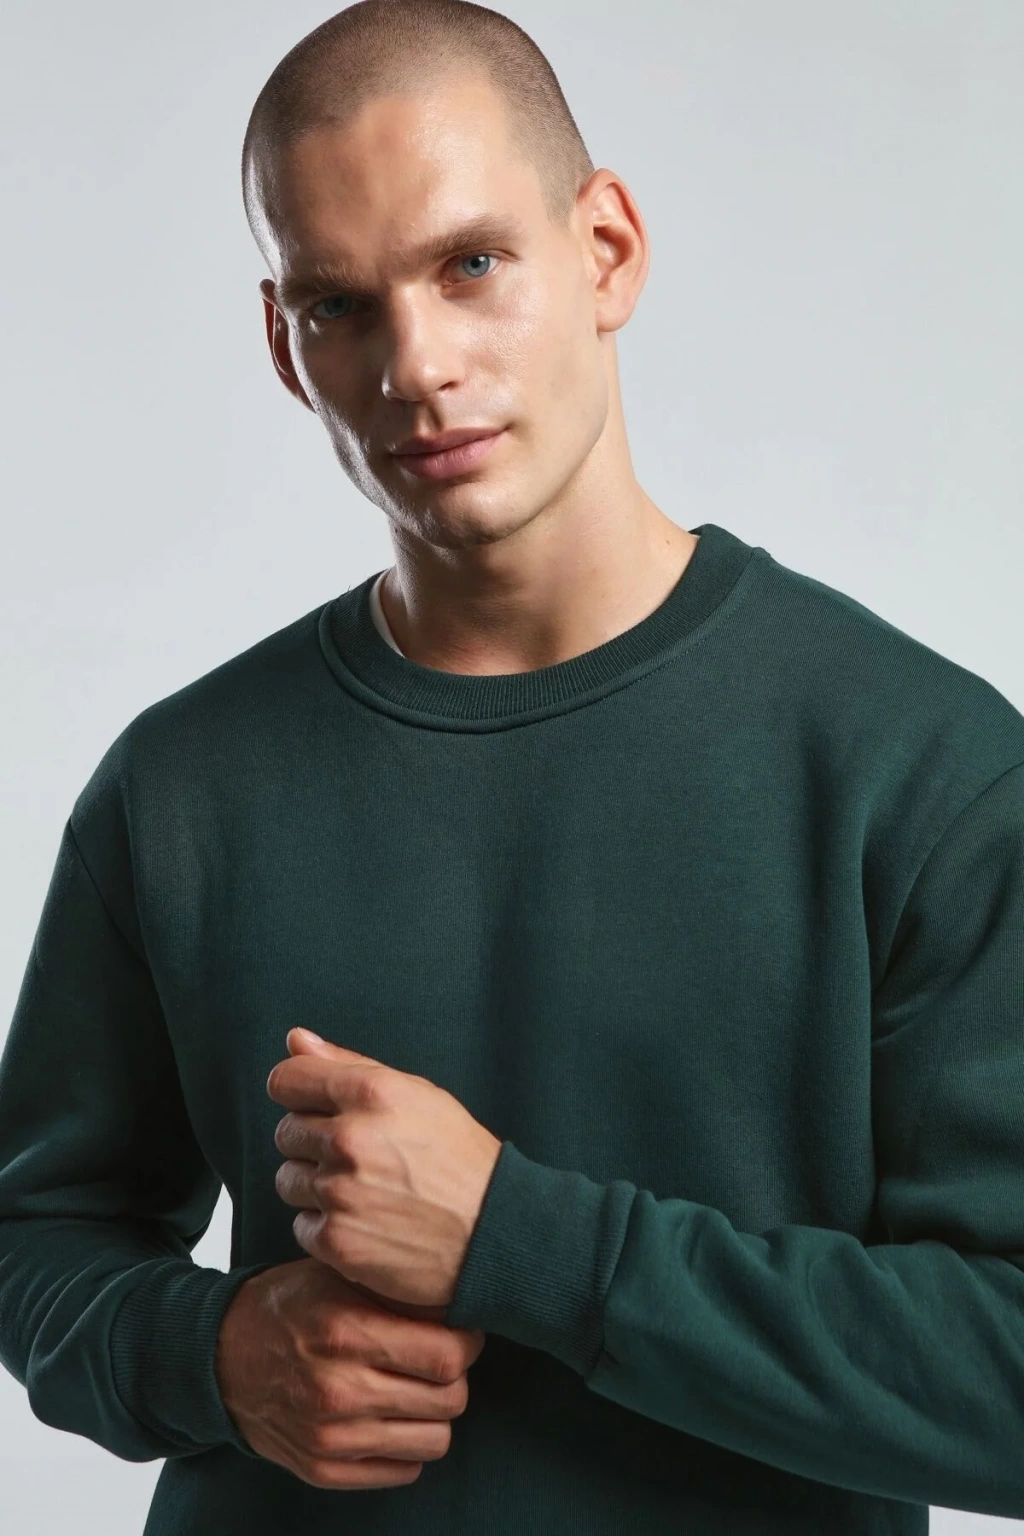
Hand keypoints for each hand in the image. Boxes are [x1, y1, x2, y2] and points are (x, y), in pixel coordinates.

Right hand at [214, 1257, 485, 1489]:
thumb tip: (459, 1301)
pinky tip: (390, 1415)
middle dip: (456, 1377)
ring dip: (435, 1414)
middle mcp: (339, 1390)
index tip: (463, 1333)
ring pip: (434, 1441)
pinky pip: (402, 1470)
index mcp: (346, 1332)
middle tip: (440, 1360)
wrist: (221, 1356)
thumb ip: (394, 1290)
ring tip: (417, 1388)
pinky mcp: (322, 1469)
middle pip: (449, 1400)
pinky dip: (406, 1444)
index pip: (446, 1355)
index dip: (467, 1342)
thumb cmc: (289, 1306)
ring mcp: (331, 1437)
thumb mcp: (337, 1276)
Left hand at [268, 1029, 502, 1311]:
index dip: (298, 1093)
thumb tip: (295, 1040)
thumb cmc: (459, 1159)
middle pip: (286, 1132)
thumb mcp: (416, 1094)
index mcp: (371, 1093)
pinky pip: (301, 1225)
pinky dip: (327, 1227)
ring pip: (287, 1179)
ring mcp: (340, 1192)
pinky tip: (364, 1222)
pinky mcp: (336, 1241)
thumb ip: (348, 1064)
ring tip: (362, 1190)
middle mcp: (350, 1139)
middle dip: (313, 1142)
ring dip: (315, 1185)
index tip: (315, 1106)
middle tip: (358, 1156)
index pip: (286, 1080)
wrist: (493, 1232)